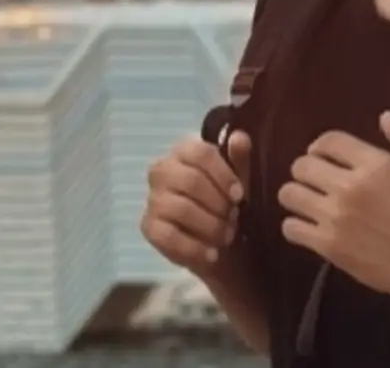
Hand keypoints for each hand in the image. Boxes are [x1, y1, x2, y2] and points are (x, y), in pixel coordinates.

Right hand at [142, 131, 250, 277]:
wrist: (220, 241)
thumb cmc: (228, 200)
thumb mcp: (240, 179)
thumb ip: (240, 158)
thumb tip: (239, 137)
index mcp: (185, 150)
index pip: (200, 153)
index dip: (223, 174)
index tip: (239, 196)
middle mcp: (163, 169)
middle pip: (191, 181)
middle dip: (218, 203)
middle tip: (234, 217)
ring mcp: (152, 198)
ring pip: (181, 209)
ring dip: (210, 225)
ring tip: (227, 235)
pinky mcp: (148, 226)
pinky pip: (168, 237)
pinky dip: (194, 248)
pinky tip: (212, 254)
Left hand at [278, 112, 389, 307]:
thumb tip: (384, 116)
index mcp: (373, 164)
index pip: (328, 141)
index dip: (321, 144)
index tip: (323, 154)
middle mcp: (349, 187)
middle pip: (302, 165)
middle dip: (307, 167)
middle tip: (317, 178)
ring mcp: (336, 218)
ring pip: (290, 194)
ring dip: (297, 193)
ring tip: (308, 199)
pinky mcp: (329, 247)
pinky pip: (291, 228)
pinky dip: (295, 225)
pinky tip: (308, 226)